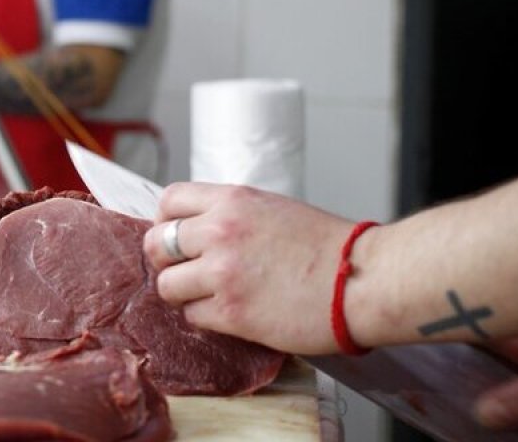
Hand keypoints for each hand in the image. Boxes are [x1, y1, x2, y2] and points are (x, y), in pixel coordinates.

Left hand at [140, 182, 356, 353]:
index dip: (166, 221)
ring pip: (166, 285)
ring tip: (209, 295)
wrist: (361, 279)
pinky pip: (192, 316)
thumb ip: (232, 215)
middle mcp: (220, 230)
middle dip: (165, 260)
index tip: (176, 237)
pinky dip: (206, 318)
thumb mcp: (272, 208)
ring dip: (182, 293)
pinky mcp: (231, 311)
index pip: (169, 201)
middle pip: (156, 243)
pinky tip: (231, 313)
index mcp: (232, 199)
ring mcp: (223, 272)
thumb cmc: (328, 246)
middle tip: (185, 271)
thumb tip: (197, 229)